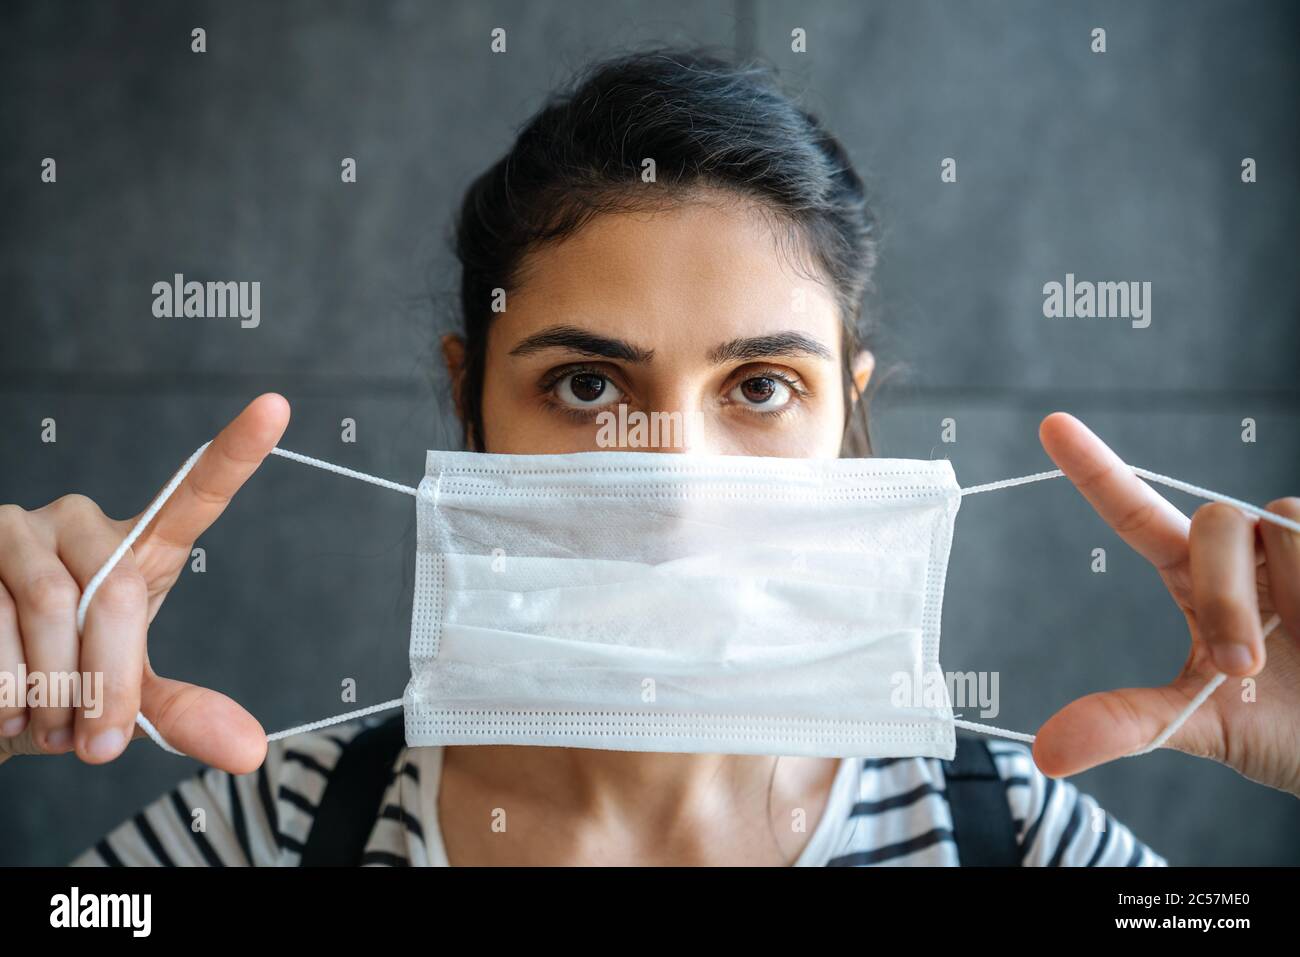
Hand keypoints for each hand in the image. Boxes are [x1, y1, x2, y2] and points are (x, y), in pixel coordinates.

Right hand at [0, 393, 290, 772]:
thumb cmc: (58, 686)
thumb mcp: (124, 700)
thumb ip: (181, 715)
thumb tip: (252, 750)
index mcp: (138, 548)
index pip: (195, 493)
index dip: (237, 450)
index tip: (278, 406)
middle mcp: (78, 522)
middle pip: (117, 595)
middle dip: (107, 684)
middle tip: (94, 742)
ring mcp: (13, 528)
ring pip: (45, 613)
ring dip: (46, 694)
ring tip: (39, 723)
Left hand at [1031, 412, 1299, 796]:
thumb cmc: (1287, 726)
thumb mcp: (1203, 726)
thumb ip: (1128, 725)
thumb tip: (1045, 752)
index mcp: (1196, 578)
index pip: (1136, 513)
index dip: (1095, 469)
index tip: (1050, 425)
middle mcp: (1246, 549)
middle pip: (1214, 521)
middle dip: (1223, 595)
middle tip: (1242, 666)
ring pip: (1281, 521)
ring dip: (1291, 596)